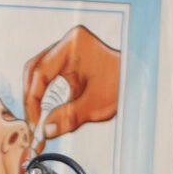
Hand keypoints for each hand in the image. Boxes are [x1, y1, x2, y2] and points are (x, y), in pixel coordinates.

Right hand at [23, 25, 120, 147]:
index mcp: (73, 45)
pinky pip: (49, 77)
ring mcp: (67, 51)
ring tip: (40, 121)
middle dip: (32, 99)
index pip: (40, 72)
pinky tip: (48, 113)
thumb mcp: (96, 105)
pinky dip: (46, 96)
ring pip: (39, 74)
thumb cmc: (124, 84)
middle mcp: (67, 44)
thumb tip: (46, 129)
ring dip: (37, 98)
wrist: (140, 79)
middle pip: (35, 71)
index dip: (33, 100)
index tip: (35, 122)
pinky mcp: (69, 61)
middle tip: (33, 124)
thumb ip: (68, 117)